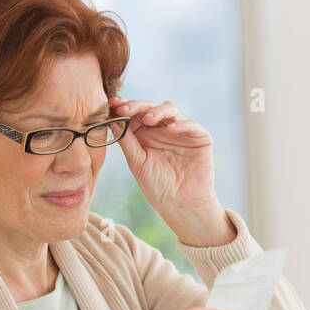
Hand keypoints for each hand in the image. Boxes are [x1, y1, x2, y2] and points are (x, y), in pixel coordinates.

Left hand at [109, 95, 224, 237]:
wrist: (180, 205)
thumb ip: (126, 139)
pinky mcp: (199, 137)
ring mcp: (180, 132)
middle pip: (149, 108)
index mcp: (145, 134)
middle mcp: (162, 130)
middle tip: (125, 109)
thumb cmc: (157, 186)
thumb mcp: (136, 161)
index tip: (113, 104)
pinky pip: (191, 125)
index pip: (134, 115)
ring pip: (169, 110)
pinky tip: (170, 129)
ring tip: (148, 119)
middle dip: (136, 106)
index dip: (124, 107)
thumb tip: (111, 117)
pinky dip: (181, 124)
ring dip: (157, 111)